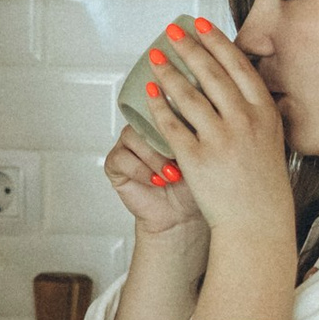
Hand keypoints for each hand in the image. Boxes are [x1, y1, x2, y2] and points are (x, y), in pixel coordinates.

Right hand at [105, 120, 209, 239]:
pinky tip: (156, 181)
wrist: (182, 216)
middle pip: (146, 118)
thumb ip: (195, 130)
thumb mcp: (202, 154)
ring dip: (154, 157)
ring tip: (171, 175)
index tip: (187, 141)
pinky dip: (141, 170)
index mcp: (164, 119)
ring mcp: (128, 145)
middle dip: (165, 141)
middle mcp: (144, 129)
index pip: (161, 103)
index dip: (173, 117)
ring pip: (133, 137)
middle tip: (182, 159)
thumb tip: (197, 112)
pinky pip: (121, 158)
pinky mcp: (115, 164)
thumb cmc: (194, 186)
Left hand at [138, 21, 294, 246]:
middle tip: (171, 32)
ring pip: (189, 96)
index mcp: (264, 112)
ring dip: (169, 73)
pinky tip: (150, 94)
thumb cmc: (262, 182)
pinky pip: (173, 126)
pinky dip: (159, 107)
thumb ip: (255, 107)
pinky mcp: (198, 159)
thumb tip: (237, 76)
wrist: (256, 220)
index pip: (237, 66)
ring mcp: (221, 140)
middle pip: (211, 74)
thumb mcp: (271, 136)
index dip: (216, 42)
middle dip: (189, 48)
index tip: (200, 25)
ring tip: (156, 58)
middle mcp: (244, 121)